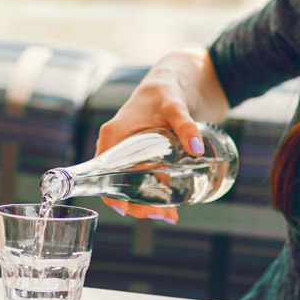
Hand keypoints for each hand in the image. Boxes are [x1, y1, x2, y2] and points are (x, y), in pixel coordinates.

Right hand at [95, 47, 224, 223]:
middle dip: (137, 205)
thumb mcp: (174, 105)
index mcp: (113, 135)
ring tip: (170, 215)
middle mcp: (115, 147)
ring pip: (130, 186)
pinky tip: (170, 207)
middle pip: (117, 184)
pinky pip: (141, 180)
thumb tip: (197, 148)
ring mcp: (127, 154)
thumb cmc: (165, 91)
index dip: (111, 194)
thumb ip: (185, 125)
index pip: (102, 172)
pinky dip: (153, 195)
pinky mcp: (140, 158)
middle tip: (164, 215)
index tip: (128, 210)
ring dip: (147, 203)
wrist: (170, 84)